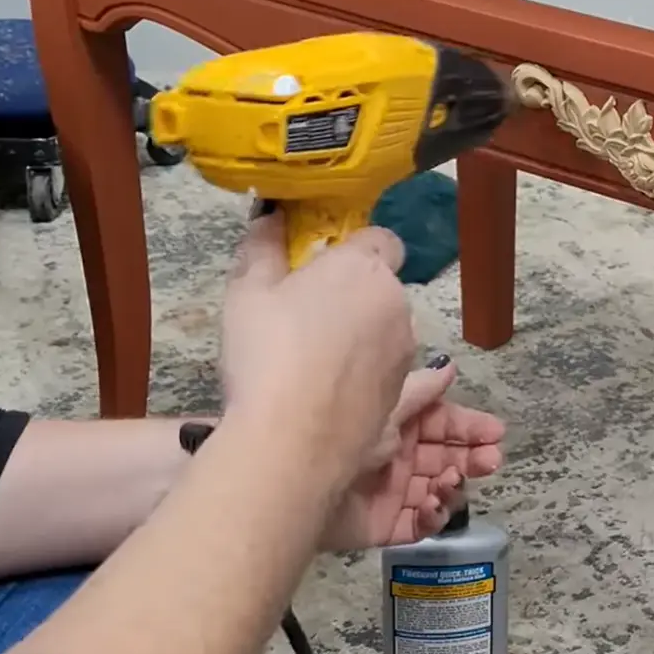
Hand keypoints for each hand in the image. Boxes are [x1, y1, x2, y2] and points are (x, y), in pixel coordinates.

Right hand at [219, 212, 416, 472]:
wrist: (294, 438)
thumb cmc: (267, 353)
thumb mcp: (247, 293)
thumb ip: (262, 249)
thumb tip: (271, 216)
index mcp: (363, 269)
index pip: (381, 239)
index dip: (357, 249)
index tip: (325, 265)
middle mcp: (396, 305)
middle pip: (382, 288)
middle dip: (355, 295)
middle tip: (308, 316)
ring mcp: (405, 352)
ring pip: (389, 331)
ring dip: (364, 337)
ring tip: (317, 361)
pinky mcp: (403, 394)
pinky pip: (391, 373)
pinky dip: (371, 375)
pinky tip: (340, 390)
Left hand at [323, 358, 505, 549]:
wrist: (296, 480)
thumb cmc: (344, 434)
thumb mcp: (387, 406)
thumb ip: (421, 392)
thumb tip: (448, 368)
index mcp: (399, 427)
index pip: (444, 425)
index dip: (471, 429)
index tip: (496, 433)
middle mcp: (399, 459)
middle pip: (447, 459)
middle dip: (472, 459)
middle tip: (491, 461)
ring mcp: (392, 494)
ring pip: (438, 492)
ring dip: (453, 487)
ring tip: (450, 483)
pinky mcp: (382, 526)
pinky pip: (417, 526)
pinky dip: (432, 518)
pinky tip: (432, 505)